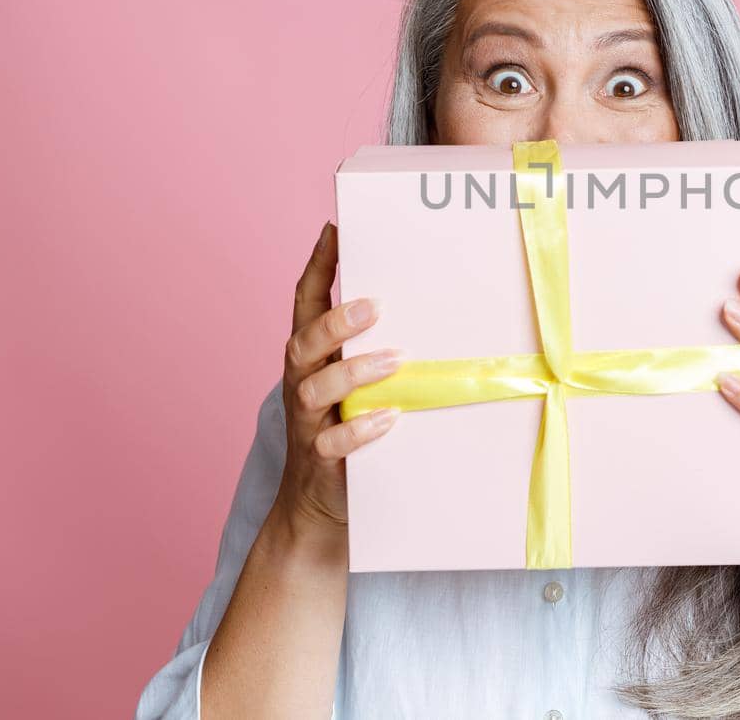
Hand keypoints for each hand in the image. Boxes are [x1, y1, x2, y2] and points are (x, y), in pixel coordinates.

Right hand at [272, 221, 402, 541]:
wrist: (321, 511)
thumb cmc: (351, 433)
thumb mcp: (360, 385)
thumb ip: (381, 349)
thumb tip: (438, 308)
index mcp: (311, 358)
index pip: (304, 303)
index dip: (316, 265)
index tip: (334, 228)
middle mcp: (302, 384)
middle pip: (303, 341)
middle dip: (337, 320)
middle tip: (376, 304)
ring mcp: (308, 424)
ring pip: (315, 389)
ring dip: (354, 371)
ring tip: (394, 360)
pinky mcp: (320, 463)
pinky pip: (332, 445)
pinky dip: (359, 430)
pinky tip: (389, 418)